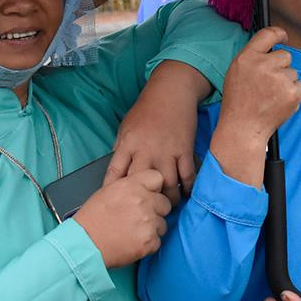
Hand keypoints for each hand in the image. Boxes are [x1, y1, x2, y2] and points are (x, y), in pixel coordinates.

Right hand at [74, 168, 171, 267]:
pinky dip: (148, 245)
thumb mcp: (108, 191)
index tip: (149, 195)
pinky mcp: (149, 241)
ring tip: (133, 232)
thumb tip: (144, 188)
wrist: (84, 244)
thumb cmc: (92, 219)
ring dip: (152, 229)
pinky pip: (157, 241)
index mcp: (132, 185)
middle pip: (165, 203)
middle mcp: (143, 201)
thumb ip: (130, 186)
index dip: (154, 188)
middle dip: (156, 211)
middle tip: (140, 218)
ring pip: (162, 224)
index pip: (158, 178)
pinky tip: (133, 243)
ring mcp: (148, 221)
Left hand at [106, 60, 206, 203]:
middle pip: (141, 185)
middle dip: (142, 200)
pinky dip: (188, 188)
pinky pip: (187, 175)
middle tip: (145, 210)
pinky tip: (186, 193)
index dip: (112, 191)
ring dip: (168, 199)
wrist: (171, 91)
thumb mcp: (126, 126)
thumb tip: (117, 172)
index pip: (115, 173)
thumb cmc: (147, 109)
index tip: (113, 204)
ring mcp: (167, 151)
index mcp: (127, 144)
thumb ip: (121, 149)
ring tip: (167, 205)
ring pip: (167, 185)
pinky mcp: (185, 150)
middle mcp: (146, 150)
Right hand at [211, 27, 300, 185]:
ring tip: (271, 96)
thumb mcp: (237, 70)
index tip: (283, 37)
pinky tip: (280, 101)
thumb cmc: (239, 100)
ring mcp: (280, 79)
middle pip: (285, 55)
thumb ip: (254, 55)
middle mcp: (264, 65)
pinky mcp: (292, 93)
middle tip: (268, 83)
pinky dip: (294, 93)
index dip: (279, 34)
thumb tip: (273, 44)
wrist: (243, 127)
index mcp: (248, 57)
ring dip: (286, 82)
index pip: (269, 34)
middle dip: (280, 66)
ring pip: (293, 72)